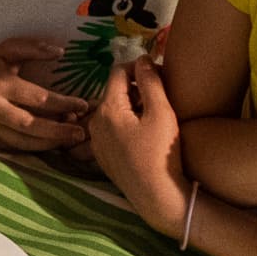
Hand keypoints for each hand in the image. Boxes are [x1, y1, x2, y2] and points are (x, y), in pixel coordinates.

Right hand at [0, 37, 88, 154]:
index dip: (62, 103)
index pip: (37, 98)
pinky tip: (52, 144)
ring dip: (50, 144)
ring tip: (71, 140)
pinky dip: (36, 148)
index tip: (83, 105)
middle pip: (31, 126)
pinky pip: (15, 148)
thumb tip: (60, 51)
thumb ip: (32, 48)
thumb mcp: (5, 51)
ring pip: (23, 142)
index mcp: (0, 86)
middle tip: (81, 133)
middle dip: (58, 131)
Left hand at [85, 58, 189, 237]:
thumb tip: (143, 59)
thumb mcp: (161, 113)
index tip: (158, 75)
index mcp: (107, 109)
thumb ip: (151, 83)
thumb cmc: (161, 153)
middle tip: (161, 95)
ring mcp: (97, 141)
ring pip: (113, 111)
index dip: (139, 68)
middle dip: (136, 88)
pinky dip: (126, 124)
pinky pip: (111, 129)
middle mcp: (95, 122)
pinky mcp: (103, 156)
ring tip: (154, 115)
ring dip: (132, 106)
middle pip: (114, 92)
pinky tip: (144, 134)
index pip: (117, 72)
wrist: (156, 196)